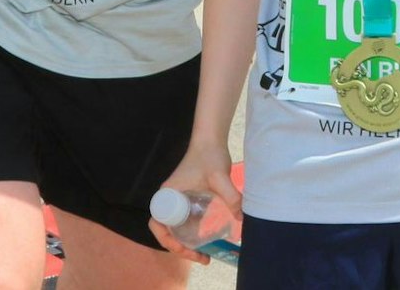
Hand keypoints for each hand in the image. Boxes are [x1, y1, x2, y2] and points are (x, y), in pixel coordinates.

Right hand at [146, 139, 238, 264]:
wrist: (210, 140)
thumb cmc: (209, 155)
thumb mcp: (219, 177)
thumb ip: (231, 196)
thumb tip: (241, 219)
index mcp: (169, 194)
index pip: (158, 223)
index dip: (168, 240)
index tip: (185, 248)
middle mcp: (170, 199)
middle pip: (167, 231)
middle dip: (181, 248)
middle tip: (201, 258)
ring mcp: (178, 200)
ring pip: (177, 228)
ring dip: (187, 243)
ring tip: (206, 256)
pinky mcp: (188, 199)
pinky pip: (185, 222)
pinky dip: (193, 233)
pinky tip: (209, 239)